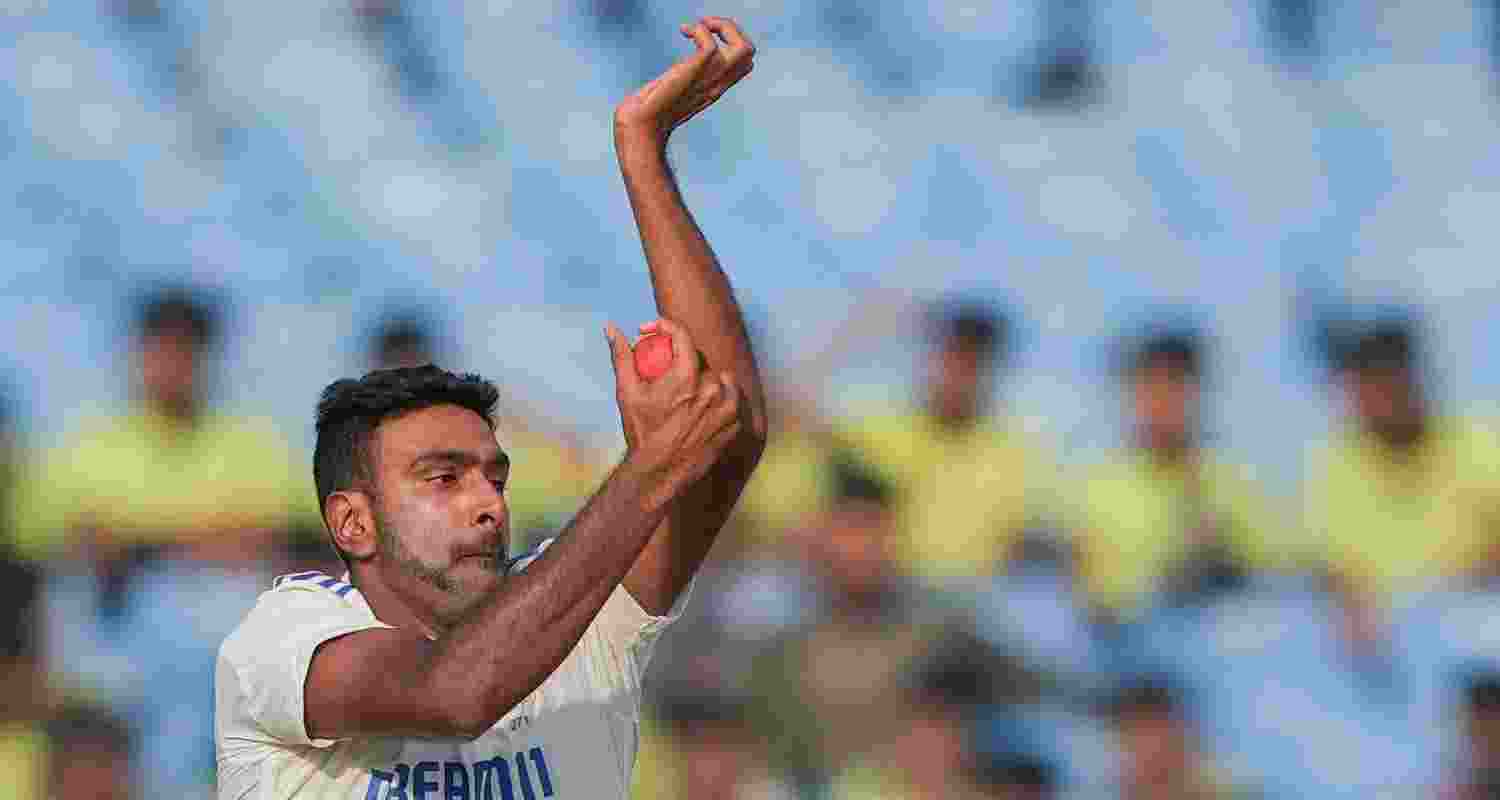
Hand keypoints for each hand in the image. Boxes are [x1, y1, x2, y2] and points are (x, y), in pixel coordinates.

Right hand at [606, 318, 741, 503]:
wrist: (660, 472)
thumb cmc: (641, 431)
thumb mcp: (628, 392)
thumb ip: (622, 356)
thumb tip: (611, 327)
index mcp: (686, 377)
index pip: (682, 334)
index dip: (665, 326)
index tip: (652, 332)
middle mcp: (711, 389)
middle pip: (699, 358)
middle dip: (680, 359)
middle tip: (665, 370)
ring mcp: (727, 408)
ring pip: (718, 379)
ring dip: (703, 379)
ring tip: (685, 392)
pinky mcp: (734, 424)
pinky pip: (730, 401)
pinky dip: (718, 400)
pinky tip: (702, 407)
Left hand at [613, 16, 755, 145]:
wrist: (639, 126)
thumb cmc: (647, 112)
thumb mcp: (674, 92)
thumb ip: (682, 82)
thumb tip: (672, 75)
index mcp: (714, 87)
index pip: (744, 63)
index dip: (731, 40)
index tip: (706, 35)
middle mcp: (716, 84)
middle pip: (749, 53)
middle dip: (732, 28)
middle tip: (706, 27)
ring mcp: (707, 80)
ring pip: (742, 48)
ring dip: (724, 26)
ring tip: (701, 26)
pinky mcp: (692, 74)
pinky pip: (710, 45)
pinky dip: (700, 29)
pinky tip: (684, 31)